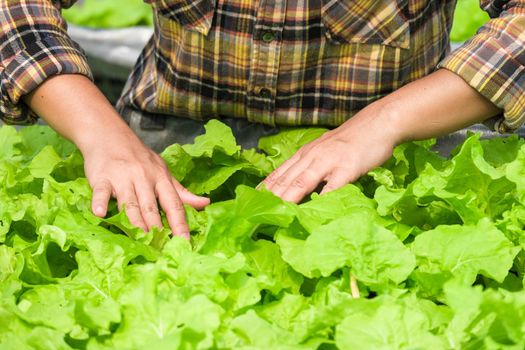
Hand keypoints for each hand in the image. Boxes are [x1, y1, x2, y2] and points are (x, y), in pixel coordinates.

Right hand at [83, 133, 209, 237]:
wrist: (109, 134)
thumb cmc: (139, 158)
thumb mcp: (163, 172)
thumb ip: (181, 192)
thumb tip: (206, 204)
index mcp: (161, 178)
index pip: (174, 204)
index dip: (180, 224)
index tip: (185, 242)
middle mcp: (144, 178)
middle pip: (152, 207)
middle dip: (158, 228)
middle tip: (162, 248)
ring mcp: (123, 177)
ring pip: (131, 203)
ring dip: (136, 222)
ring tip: (142, 240)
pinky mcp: (102, 178)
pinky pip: (102, 192)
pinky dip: (100, 202)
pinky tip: (101, 213)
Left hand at [262, 104, 396, 202]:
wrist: (377, 123)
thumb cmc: (352, 141)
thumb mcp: (325, 151)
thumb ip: (312, 167)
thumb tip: (299, 188)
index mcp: (305, 154)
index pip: (280, 173)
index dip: (265, 188)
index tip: (252, 201)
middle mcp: (312, 156)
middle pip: (286, 179)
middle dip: (270, 197)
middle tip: (256, 212)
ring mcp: (328, 161)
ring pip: (301, 182)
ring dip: (286, 198)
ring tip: (275, 212)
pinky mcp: (346, 168)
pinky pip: (331, 187)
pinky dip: (320, 199)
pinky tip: (311, 210)